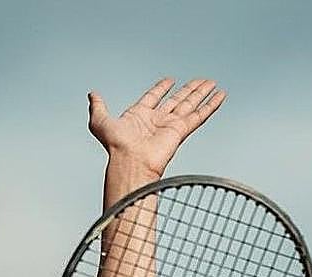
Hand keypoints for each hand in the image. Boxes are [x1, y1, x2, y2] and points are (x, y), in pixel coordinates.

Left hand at [88, 78, 225, 177]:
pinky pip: (199, 115)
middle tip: (200, 81)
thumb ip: (98, 107)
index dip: (161, 89)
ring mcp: (170, 126)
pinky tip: (220, 96)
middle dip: (188, 90)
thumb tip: (91, 95)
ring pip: (190, 105)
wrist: (129, 161)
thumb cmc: (115, 146)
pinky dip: (211, 105)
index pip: (153, 98)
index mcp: (139, 116)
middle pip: (177, 101)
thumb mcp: (100, 122)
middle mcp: (156, 121)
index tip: (169, 80)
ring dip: (201, 94)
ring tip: (212, 83)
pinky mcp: (181, 131)